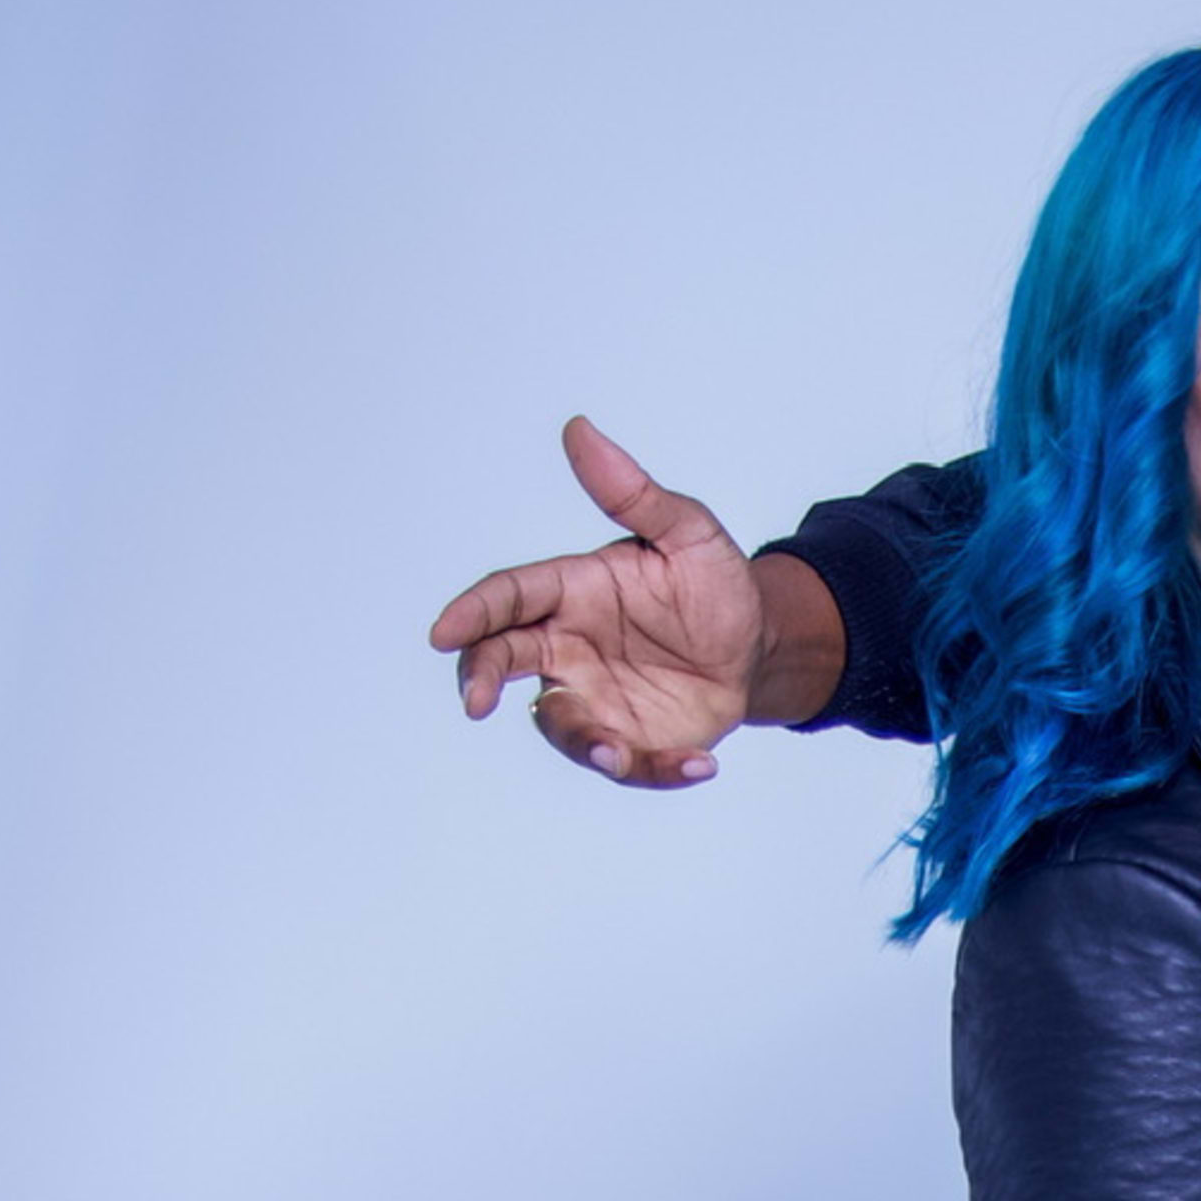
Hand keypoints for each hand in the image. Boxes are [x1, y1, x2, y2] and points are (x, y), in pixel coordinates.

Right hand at [427, 416, 771, 786]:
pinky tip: (702, 765)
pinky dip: (661, 771)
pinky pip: (633, 765)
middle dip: (481, 678)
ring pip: (562, 724)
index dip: (472, 613)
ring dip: (580, 740)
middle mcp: (570, 647)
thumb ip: (632, 493)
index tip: (442, 632)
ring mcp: (596, 698)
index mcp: (571, 591)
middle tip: (475, 703)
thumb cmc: (713, 583)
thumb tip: (579, 429)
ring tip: (613, 751)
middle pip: (503, 660)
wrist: (758, 644)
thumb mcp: (687, 532)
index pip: (508, 597)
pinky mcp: (633, 740)